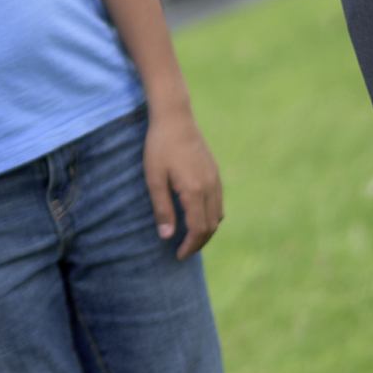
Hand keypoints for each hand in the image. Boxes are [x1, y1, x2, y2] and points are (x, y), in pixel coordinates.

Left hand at [144, 103, 222, 258]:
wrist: (175, 118)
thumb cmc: (159, 146)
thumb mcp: (154, 178)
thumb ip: (162, 208)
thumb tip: (167, 236)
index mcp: (194, 191)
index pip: (198, 229)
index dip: (189, 246)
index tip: (178, 254)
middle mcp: (210, 187)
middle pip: (211, 226)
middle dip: (199, 242)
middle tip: (183, 251)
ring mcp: (215, 179)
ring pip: (218, 216)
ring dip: (206, 230)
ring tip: (190, 237)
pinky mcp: (215, 172)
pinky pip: (218, 202)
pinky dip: (211, 216)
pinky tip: (197, 216)